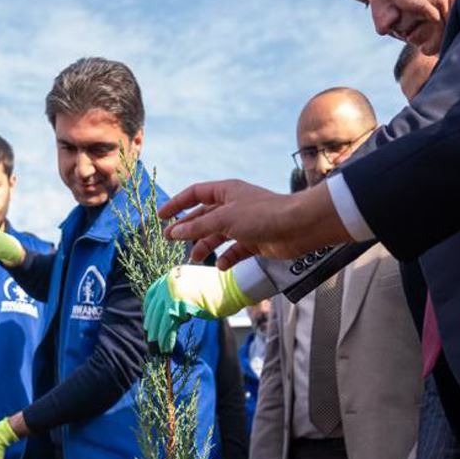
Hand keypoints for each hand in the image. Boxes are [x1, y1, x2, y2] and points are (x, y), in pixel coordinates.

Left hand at [143, 266, 253, 352]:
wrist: (234, 286)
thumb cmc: (220, 290)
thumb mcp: (194, 288)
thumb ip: (179, 297)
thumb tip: (169, 315)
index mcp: (172, 275)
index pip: (152, 296)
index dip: (150, 313)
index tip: (149, 326)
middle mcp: (169, 281)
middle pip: (153, 308)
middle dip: (152, 327)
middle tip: (151, 343)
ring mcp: (173, 291)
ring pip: (158, 318)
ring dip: (157, 336)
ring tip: (158, 349)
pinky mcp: (179, 303)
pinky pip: (168, 324)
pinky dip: (166, 337)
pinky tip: (167, 346)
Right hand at [158, 180, 350, 269]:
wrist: (298, 227)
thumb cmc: (262, 215)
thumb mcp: (224, 219)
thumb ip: (198, 226)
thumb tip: (175, 231)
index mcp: (226, 191)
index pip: (195, 194)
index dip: (177, 204)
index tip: (161, 217)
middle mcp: (234, 205)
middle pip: (204, 216)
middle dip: (188, 229)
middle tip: (170, 241)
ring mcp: (245, 224)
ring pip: (218, 235)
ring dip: (206, 246)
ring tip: (196, 258)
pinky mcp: (256, 241)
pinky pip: (235, 250)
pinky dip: (227, 258)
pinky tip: (222, 266)